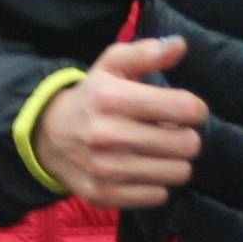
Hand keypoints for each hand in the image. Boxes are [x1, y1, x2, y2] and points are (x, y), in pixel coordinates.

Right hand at [32, 37, 209, 208]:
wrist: (47, 136)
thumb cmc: (91, 97)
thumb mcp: (112, 66)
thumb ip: (146, 53)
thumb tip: (179, 45)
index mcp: (113, 98)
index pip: (184, 108)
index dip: (195, 109)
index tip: (187, 110)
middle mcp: (108, 135)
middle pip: (187, 144)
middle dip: (186, 137)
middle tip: (172, 132)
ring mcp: (105, 169)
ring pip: (178, 173)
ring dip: (174, 162)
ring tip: (159, 151)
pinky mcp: (104, 194)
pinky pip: (158, 196)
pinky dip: (156, 183)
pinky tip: (143, 169)